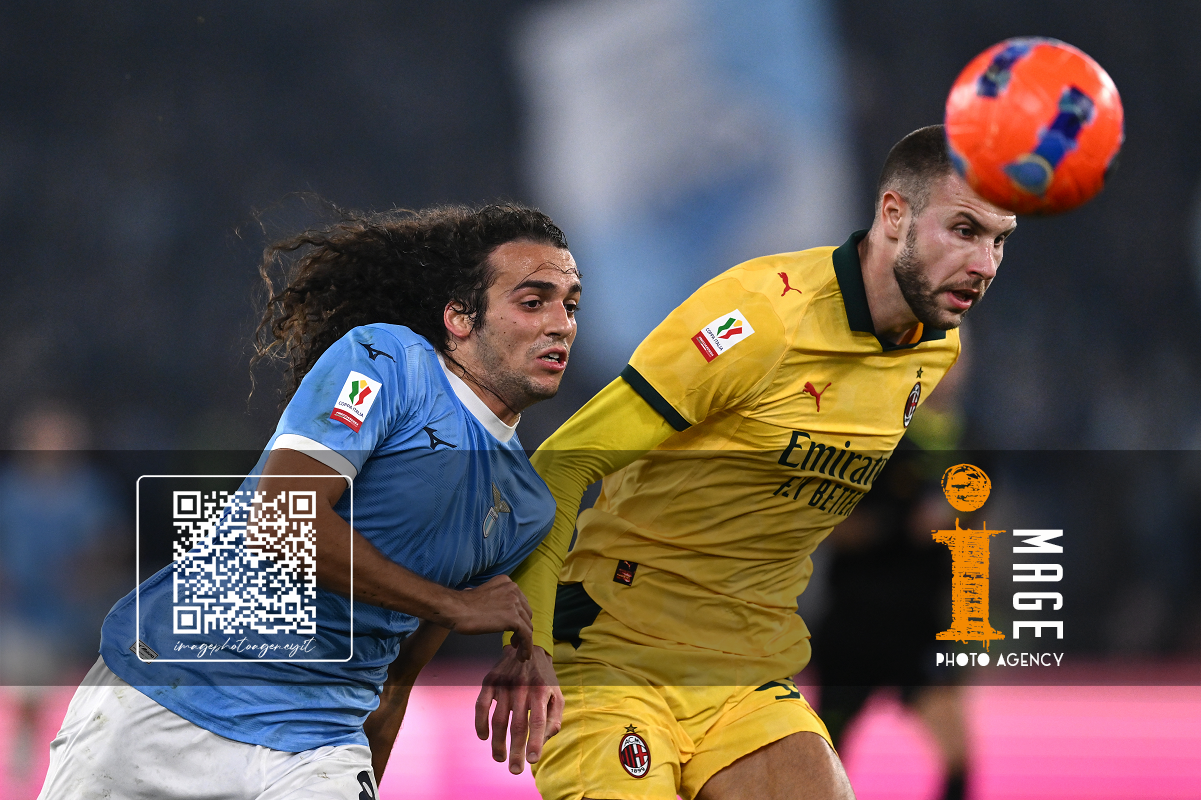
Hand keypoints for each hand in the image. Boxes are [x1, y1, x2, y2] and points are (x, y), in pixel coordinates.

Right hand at [442, 576, 532, 658]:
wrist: (456, 609)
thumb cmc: (462, 606)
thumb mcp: (484, 595)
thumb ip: (496, 599)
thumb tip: (500, 612)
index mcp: (507, 582)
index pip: (520, 603)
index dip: (519, 618)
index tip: (513, 630)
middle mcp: (514, 590)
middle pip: (526, 614)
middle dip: (522, 629)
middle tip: (514, 642)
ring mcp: (515, 603)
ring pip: (527, 626)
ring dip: (524, 641)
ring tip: (518, 652)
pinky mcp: (514, 619)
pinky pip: (526, 635)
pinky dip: (526, 647)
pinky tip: (522, 656)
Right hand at [475, 644, 562, 774]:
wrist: (526, 647)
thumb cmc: (544, 677)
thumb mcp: (557, 693)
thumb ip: (555, 717)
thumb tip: (545, 739)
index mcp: (542, 691)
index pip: (539, 721)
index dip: (535, 742)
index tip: (532, 760)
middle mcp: (522, 687)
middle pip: (517, 725)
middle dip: (516, 750)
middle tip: (515, 770)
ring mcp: (504, 684)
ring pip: (498, 719)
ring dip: (498, 742)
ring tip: (500, 758)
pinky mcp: (489, 681)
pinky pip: (481, 706)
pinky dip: (480, 723)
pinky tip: (483, 737)